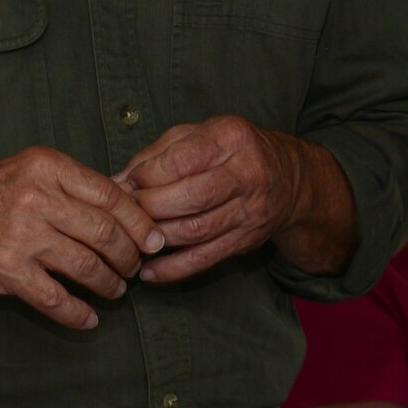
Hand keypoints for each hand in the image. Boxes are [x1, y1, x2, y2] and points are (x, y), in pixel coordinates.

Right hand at [0, 147, 162, 329]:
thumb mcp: (29, 170)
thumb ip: (73, 185)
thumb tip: (128, 205)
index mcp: (47, 167)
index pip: (111, 195)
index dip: (140, 222)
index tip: (153, 240)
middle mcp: (36, 197)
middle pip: (105, 232)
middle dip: (128, 256)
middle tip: (134, 267)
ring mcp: (20, 235)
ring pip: (86, 265)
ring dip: (109, 283)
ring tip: (116, 289)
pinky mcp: (6, 270)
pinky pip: (55, 298)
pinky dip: (78, 313)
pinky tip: (89, 318)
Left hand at [121, 116, 310, 283]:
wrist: (288, 179)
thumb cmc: (233, 152)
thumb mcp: (201, 134)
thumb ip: (158, 154)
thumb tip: (118, 180)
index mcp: (231, 138)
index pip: (181, 160)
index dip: (147, 175)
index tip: (128, 183)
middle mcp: (246, 173)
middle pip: (191, 197)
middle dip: (150, 207)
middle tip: (127, 211)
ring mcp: (249, 210)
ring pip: (195, 231)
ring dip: (158, 237)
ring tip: (134, 237)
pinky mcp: (246, 239)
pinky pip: (205, 259)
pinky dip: (173, 270)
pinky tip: (149, 272)